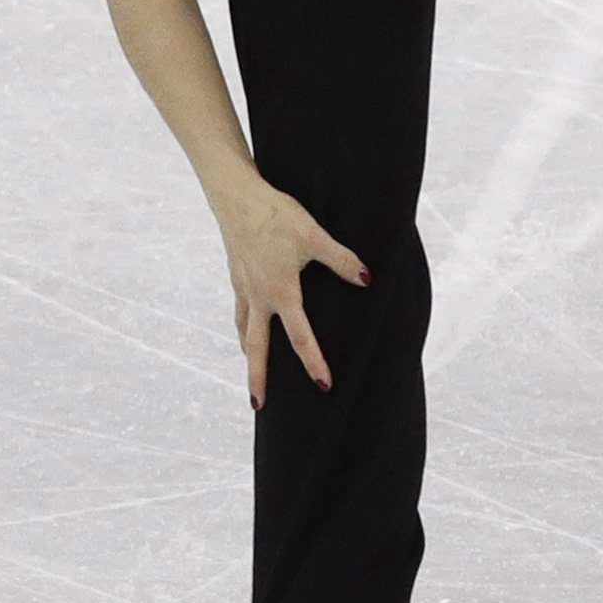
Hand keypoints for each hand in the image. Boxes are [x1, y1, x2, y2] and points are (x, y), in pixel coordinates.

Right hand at [210, 175, 368, 406]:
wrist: (236, 197)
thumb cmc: (276, 215)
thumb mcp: (313, 235)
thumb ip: (341, 260)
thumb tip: (367, 279)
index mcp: (280, 293)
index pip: (300, 337)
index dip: (314, 363)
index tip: (324, 385)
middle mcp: (259, 297)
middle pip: (257, 348)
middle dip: (258, 378)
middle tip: (258, 406)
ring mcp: (244, 288)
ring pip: (244, 330)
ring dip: (248, 354)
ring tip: (252, 373)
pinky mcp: (237, 275)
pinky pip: (239, 310)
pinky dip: (241, 326)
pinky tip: (245, 327)